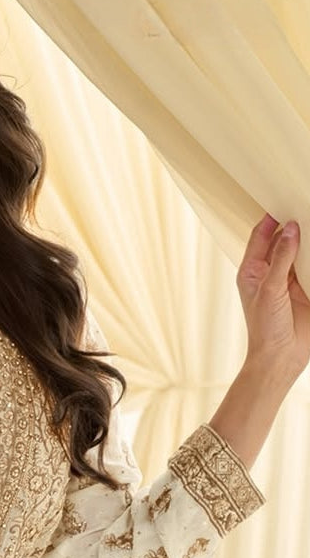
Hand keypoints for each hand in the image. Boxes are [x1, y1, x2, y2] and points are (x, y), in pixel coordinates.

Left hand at [236, 213, 309, 385]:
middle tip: (306, 205)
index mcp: (252, 270)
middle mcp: (271, 272)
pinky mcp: (308, 289)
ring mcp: (291, 280)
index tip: (284, 199)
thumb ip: (281, 258)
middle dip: (295, 225)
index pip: (261, 236)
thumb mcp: (269, 289)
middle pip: (284, 240)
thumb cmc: (264, 326)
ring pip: (302, 251)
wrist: (281, 357)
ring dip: (309, 239)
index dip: (271, 218)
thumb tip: (292, 228)